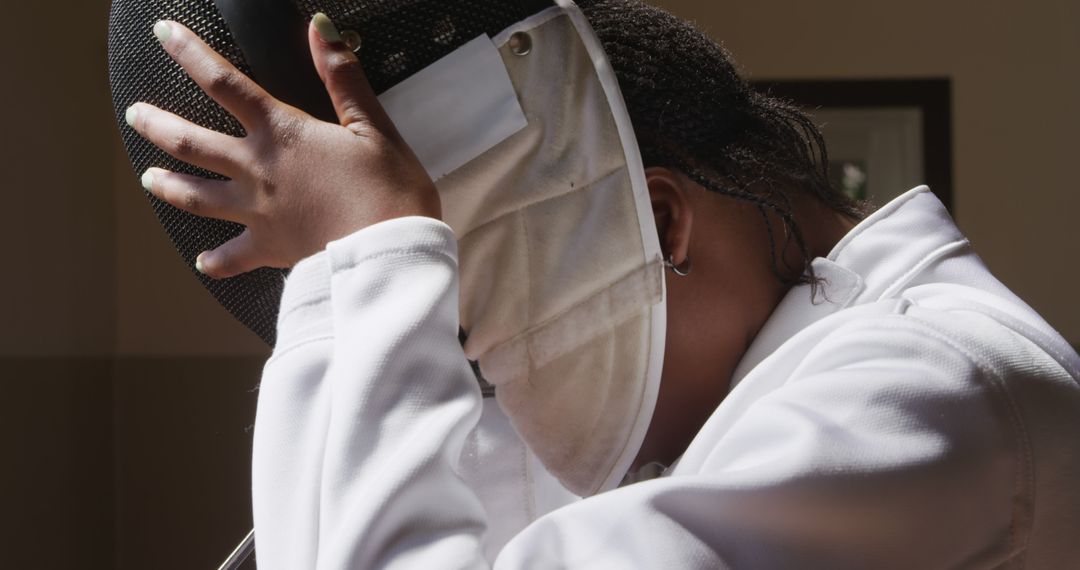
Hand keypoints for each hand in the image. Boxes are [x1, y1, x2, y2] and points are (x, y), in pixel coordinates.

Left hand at [126, 14, 439, 278]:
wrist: (389, 253)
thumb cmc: (390, 191)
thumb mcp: (373, 127)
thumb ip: (343, 78)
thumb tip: (320, 30)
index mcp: (282, 133)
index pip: (224, 83)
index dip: (191, 54)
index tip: (165, 35)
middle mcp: (258, 170)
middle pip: (191, 142)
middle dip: (157, 124)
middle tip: (135, 114)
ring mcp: (258, 212)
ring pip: (196, 197)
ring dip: (168, 186)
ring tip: (149, 179)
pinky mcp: (270, 249)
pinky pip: (231, 257)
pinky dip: (215, 261)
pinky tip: (202, 262)